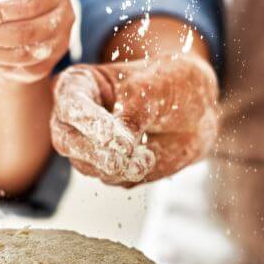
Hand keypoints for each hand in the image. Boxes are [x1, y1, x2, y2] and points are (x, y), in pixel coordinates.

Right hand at [51, 55, 218, 185]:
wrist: (197, 111)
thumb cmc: (170, 85)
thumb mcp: (153, 89)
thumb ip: (132, 115)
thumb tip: (118, 148)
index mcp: (79, 84)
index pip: (71, 105)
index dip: (88, 121)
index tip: (111, 134)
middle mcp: (76, 117)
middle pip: (66, 140)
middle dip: (94, 152)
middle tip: (121, 159)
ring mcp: (88, 145)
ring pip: (86, 165)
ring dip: (117, 166)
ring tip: (147, 156)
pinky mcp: (106, 167)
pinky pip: (109, 179)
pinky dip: (129, 173)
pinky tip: (149, 157)